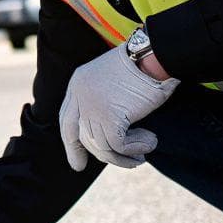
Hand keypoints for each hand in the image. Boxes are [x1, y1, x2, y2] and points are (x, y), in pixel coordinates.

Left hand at [59, 43, 178, 170]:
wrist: (155, 55)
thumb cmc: (143, 66)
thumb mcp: (113, 81)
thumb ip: (103, 101)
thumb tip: (106, 132)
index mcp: (77, 84)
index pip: (67, 120)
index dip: (72, 143)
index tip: (78, 162)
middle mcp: (79, 95)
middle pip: (79, 136)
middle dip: (89, 155)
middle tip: (113, 168)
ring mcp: (92, 106)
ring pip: (101, 145)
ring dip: (124, 155)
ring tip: (142, 154)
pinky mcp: (109, 116)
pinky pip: (118, 146)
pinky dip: (135, 149)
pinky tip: (150, 142)